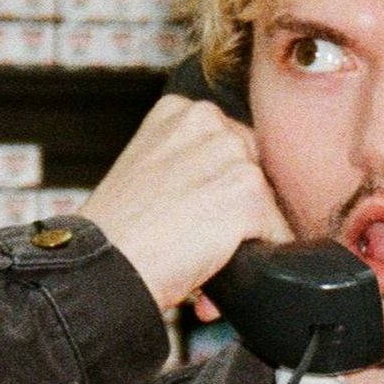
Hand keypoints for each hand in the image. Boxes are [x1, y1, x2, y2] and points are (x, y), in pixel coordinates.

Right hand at [86, 92, 289, 317]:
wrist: (104, 264)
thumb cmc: (117, 233)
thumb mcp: (147, 171)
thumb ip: (189, 164)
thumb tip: (221, 191)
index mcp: (181, 111)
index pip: (232, 149)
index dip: (220, 192)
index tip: (199, 218)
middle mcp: (208, 122)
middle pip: (255, 173)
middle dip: (238, 214)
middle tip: (200, 244)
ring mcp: (230, 154)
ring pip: (267, 204)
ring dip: (247, 239)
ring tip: (204, 262)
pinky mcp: (247, 191)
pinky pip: (278, 233)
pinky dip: (262, 259)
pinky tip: (224, 272)